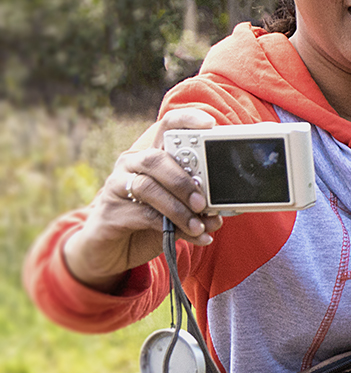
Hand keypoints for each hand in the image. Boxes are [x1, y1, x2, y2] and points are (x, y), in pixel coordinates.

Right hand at [62, 108, 224, 291]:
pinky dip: (172, 227)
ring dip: (178, 208)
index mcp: (152, 155)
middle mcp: (132, 164)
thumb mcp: (175, 212)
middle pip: (156, 159)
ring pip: (148, 187)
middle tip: (203, 202)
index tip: (210, 125)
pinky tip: (193, 236)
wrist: (112, 251)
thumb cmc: (147, 224)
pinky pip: (144, 215)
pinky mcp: (110, 211)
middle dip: (183, 181)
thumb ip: (194, 208)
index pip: (167, 127)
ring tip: (199, 224)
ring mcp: (117, 185)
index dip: (187, 120)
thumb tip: (218, 215)